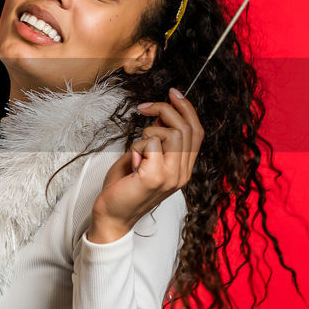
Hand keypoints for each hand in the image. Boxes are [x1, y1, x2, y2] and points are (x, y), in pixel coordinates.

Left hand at [88, 88, 203, 243]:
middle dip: (164, 109)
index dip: (187, 109)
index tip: (173, 93)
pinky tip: (132, 162)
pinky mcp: (154, 177)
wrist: (111, 215)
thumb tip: (161, 114)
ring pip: (172, 133)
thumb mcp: (146, 159)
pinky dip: (136, 146)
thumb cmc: (124, 187)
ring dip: (149, 131)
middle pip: (186, 128)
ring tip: (137, 148)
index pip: (197, 132)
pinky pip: (150, 143)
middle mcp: (182, 173)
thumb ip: (158, 141)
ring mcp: (171, 176)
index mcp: (183, 169)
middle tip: (144, 109)